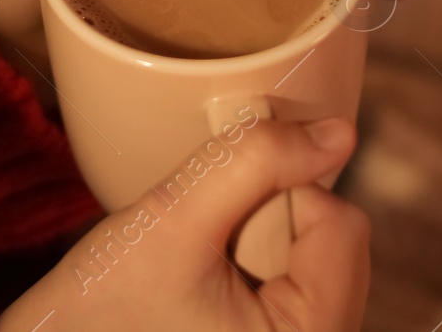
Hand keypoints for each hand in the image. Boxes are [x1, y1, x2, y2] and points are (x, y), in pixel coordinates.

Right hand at [0, 114, 368, 331]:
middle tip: (205, 245)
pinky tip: (209, 282)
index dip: (277, 194)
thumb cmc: (100, 310)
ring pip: (319, 259)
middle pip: (338, 243)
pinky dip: (258, 265)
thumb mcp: (173, 220)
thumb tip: (338, 132)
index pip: (341, 226)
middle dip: (272, 221)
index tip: (214, 214)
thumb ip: (253, 163)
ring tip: (203, 265)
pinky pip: (299, 286)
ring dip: (264, 241)